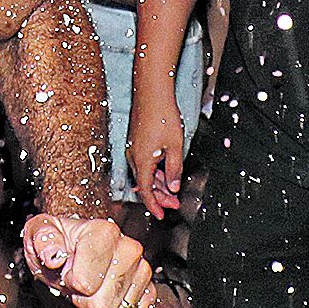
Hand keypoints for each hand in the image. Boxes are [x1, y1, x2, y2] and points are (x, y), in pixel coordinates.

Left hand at [21, 214, 153, 307]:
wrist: (73, 250)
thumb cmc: (58, 242)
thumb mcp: (40, 232)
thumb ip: (43, 239)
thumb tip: (53, 256)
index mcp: (104, 233)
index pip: (84, 283)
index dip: (69, 284)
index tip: (67, 271)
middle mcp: (129, 250)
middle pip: (101, 305)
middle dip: (83, 302)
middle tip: (78, 286)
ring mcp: (142, 273)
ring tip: (91, 294)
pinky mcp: (148, 294)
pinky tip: (104, 307)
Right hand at [127, 96, 184, 218]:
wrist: (151, 92)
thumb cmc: (163, 116)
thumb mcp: (174, 147)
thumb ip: (174, 170)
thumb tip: (173, 188)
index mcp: (142, 161)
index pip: (146, 191)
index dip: (154, 205)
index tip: (161, 215)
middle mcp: (133, 157)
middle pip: (145, 184)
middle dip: (160, 196)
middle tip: (174, 204)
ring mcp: (133, 149)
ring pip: (145, 173)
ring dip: (158, 183)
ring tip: (174, 190)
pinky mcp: (136, 141)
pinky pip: (144, 163)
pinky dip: (155, 171)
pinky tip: (166, 172)